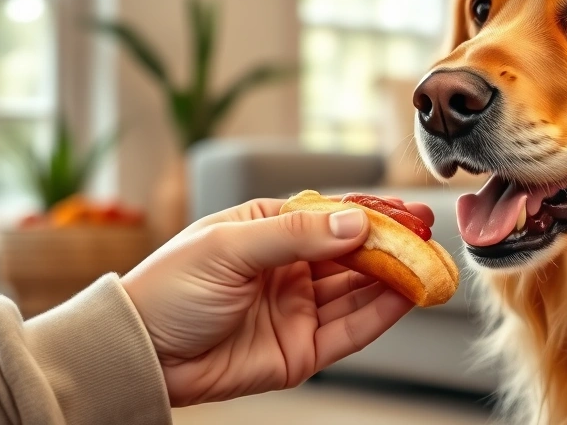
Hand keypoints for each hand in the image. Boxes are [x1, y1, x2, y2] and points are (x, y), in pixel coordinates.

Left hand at [121, 197, 432, 405]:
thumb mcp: (228, 246)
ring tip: (427, 267)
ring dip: (394, 279)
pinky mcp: (301, 351)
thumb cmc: (167, 289)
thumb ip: (297, 234)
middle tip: (427, 239)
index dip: (371, 216)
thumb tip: (355, 222)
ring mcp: (297, 310)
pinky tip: (405, 296)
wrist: (138, 353)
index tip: (407, 214)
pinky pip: (350, 331)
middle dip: (392, 247)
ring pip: (358, 292)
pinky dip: (381, 314)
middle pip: (352, 256)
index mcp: (268, 232)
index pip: (332, 219)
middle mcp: (288, 269)